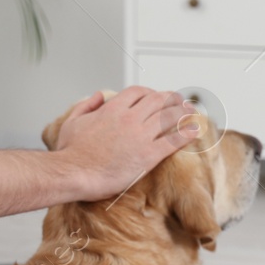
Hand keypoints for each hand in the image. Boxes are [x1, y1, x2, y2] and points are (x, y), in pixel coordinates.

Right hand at [51, 88, 196, 199]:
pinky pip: (173, 141)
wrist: (73, 173)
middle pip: (158, 100)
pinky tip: (194, 131)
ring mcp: (140, 136)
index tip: (155, 97)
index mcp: (112, 109)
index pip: (138, 92)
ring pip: (169, 117)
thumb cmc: (70, 152)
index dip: (150, 92)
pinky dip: (186, 134)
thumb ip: (87, 105)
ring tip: (191, 112)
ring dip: (183, 112)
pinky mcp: (148, 156)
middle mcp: (129, 118)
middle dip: (172, 98)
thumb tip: (98, 96)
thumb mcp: (72, 121)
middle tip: (180, 101)